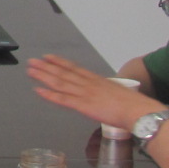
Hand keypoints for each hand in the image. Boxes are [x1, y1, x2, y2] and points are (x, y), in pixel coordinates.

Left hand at [27, 55, 159, 128]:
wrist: (137, 110)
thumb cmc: (132, 104)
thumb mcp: (117, 93)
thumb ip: (107, 92)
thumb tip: (105, 95)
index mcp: (96, 80)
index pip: (74, 68)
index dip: (59, 62)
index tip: (48, 57)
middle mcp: (88, 83)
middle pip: (63, 73)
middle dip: (46, 67)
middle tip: (31, 61)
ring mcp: (84, 93)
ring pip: (59, 83)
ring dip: (43, 76)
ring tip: (30, 71)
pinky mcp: (83, 105)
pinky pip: (63, 99)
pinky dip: (49, 95)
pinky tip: (38, 90)